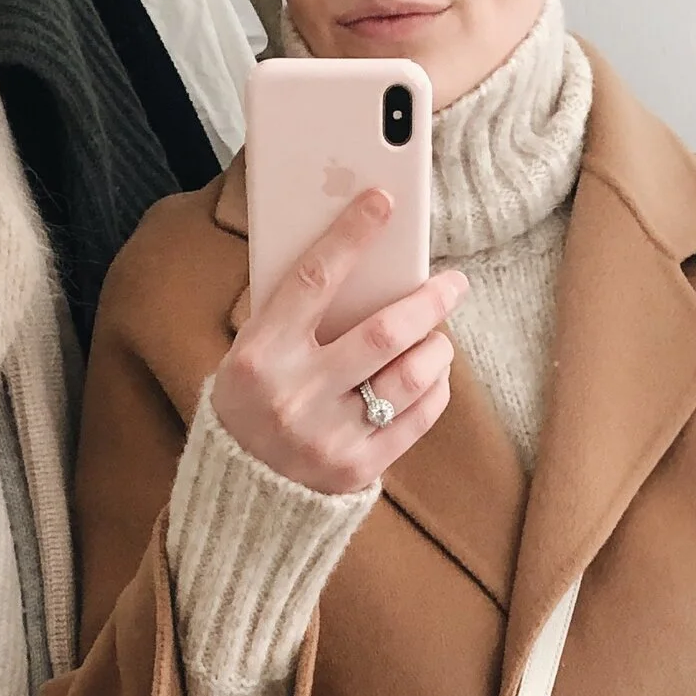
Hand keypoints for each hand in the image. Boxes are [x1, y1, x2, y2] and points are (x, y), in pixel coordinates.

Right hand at [212, 187, 466, 496]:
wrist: (242, 493)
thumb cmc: (253, 403)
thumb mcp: (253, 354)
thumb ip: (295, 314)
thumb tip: (360, 258)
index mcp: (260, 355)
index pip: (312, 280)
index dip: (351, 235)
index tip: (383, 202)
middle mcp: (294, 396)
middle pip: (384, 333)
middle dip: (429, 301)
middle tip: (453, 284)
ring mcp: (327, 437)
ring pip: (408, 378)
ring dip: (436, 349)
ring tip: (440, 336)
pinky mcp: (356, 469)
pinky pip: (416, 420)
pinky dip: (434, 390)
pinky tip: (432, 375)